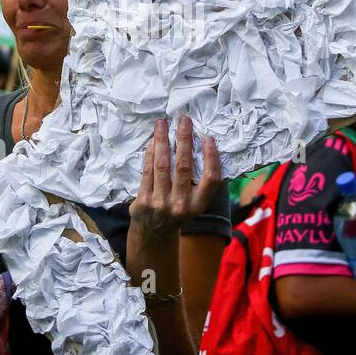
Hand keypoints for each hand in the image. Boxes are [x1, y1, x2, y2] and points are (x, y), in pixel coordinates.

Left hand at [129, 117, 220, 236]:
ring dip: (163, 141)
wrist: (154, 234)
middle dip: (184, 140)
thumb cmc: (177, 210)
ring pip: (162, 165)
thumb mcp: (194, 203)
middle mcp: (181, 205)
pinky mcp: (144, 201)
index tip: (208, 138)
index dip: (211, 158)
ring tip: (162, 123)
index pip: (211, 179)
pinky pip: (148, 171)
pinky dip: (150, 154)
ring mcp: (161, 203)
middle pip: (184, 166)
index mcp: (198, 205)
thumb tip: (201, 146)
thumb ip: (198, 182)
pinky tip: (153, 141)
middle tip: (184, 120)